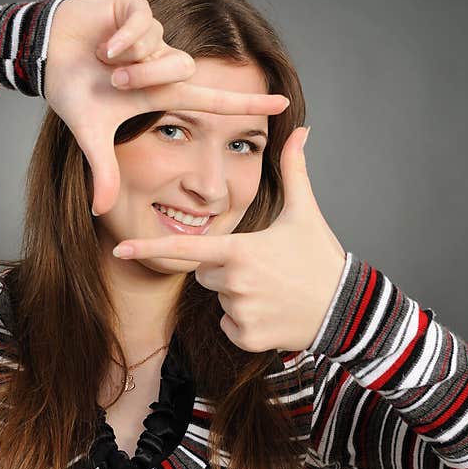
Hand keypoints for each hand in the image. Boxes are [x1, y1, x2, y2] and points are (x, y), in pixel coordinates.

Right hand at [43, 0, 290, 215]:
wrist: (45, 55)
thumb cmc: (74, 90)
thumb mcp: (92, 134)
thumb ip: (104, 170)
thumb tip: (100, 210)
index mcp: (162, 93)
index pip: (214, 101)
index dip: (248, 103)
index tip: (283, 103)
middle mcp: (164, 64)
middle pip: (183, 70)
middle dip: (145, 79)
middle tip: (116, 83)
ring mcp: (153, 36)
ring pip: (162, 47)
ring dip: (131, 61)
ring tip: (104, 62)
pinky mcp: (136, 8)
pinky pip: (143, 23)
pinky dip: (121, 38)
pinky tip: (102, 43)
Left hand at [111, 127, 346, 352]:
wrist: (348, 309)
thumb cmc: (321, 257)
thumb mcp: (305, 213)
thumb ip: (294, 170)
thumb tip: (301, 130)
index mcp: (240, 250)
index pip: (186, 248)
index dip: (150, 247)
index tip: (120, 249)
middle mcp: (234, 282)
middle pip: (204, 273)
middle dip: (224, 269)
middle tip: (262, 268)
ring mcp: (240, 313)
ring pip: (218, 300)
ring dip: (237, 296)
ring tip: (273, 290)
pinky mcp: (247, 338)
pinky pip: (228, 326)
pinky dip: (245, 323)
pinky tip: (272, 313)